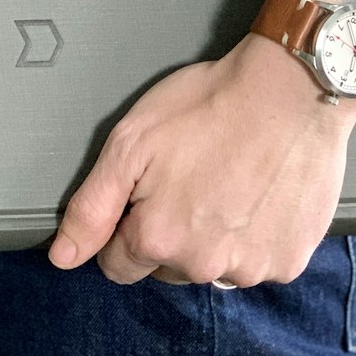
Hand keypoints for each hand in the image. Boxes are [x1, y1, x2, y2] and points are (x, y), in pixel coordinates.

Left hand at [48, 33, 355, 286]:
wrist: (291, 89)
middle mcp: (204, 265)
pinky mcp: (290, 259)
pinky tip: (260, 193)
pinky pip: (260, 260)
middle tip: (191, 177)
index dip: (126, 226)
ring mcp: (252, 267)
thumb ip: (92, 206)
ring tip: (230, 180)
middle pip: (168, 267)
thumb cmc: (213, 103)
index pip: (119, 264)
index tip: (148, 193)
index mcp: (158, 238)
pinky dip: (257, 236)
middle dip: (171, 231)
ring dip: (216, 237)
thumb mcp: (131, 141)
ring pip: (216, 266)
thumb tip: (63, 255)